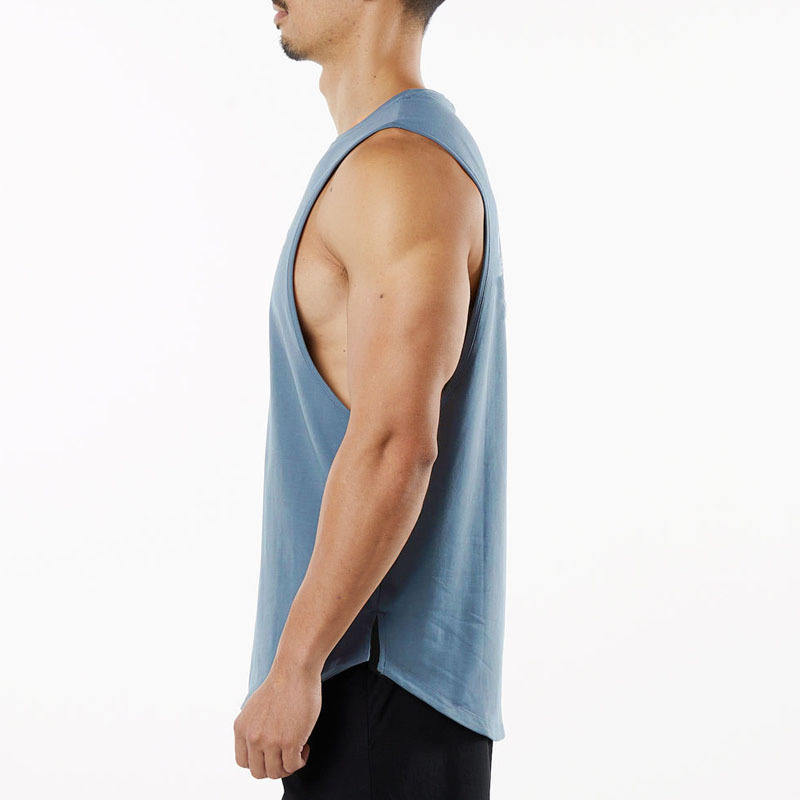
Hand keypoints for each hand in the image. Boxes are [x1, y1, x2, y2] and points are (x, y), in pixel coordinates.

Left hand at [233, 663, 320, 778]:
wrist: (295, 670)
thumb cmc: (281, 684)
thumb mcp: (254, 708)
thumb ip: (253, 728)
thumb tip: (260, 747)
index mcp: (241, 729)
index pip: (243, 762)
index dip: (259, 761)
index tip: (272, 753)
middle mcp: (252, 737)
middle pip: (259, 772)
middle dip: (274, 766)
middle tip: (286, 754)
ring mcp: (270, 741)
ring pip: (276, 772)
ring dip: (288, 765)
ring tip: (297, 749)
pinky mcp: (290, 742)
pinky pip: (293, 765)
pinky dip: (300, 760)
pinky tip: (305, 746)